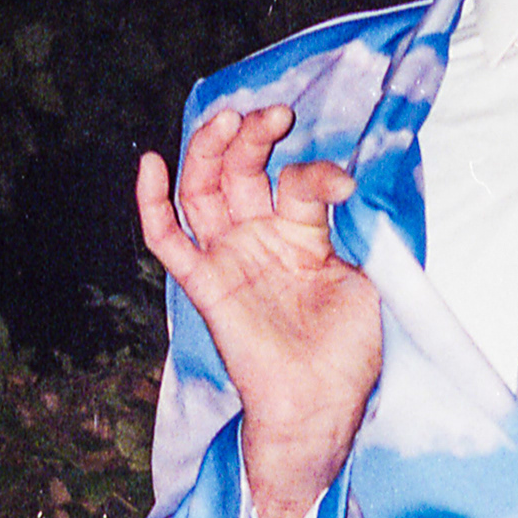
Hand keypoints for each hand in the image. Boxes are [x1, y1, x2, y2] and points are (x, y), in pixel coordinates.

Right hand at [136, 103, 381, 517]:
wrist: (322, 403)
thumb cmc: (351, 349)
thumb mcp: (365, 275)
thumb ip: (352, 227)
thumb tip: (349, 182)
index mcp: (300, 234)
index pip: (296, 182)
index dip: (316, 171)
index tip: (345, 183)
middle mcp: (259, 239)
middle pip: (240, 170)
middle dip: (254, 136)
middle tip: (275, 114)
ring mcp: (229, 259)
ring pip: (201, 190)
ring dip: (209, 150)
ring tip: (229, 120)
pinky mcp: (205, 284)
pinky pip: (167, 241)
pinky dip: (152, 203)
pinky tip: (152, 163)